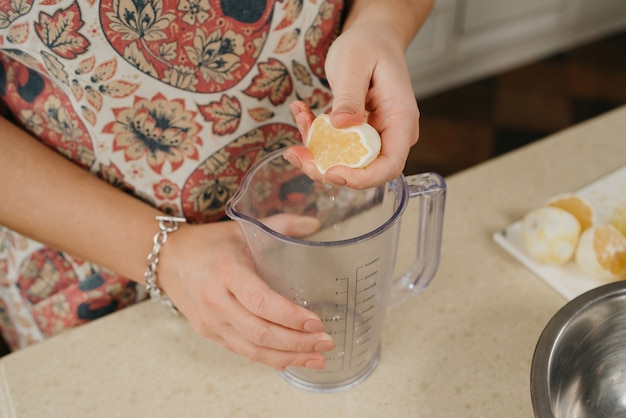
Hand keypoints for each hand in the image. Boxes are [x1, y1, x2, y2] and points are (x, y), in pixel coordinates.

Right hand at [158, 215, 332, 370]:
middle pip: (259, 331)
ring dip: (287, 357)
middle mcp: (216, 300)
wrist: (168, 259)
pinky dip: (268, 359)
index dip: (290, 316)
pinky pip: (242, 352)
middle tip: (326, 342)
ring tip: (317, 358)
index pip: (260, 301)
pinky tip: (290, 360)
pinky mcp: (209, 333)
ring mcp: (211, 321)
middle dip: (296, 342)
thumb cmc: (209, 243)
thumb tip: (315, 225)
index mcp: (227, 271)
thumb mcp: (243, 228)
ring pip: (252, 349)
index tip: (316, 322)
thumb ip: (281, 224)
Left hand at [285, 20, 419, 188]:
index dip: (361, 178)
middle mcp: (391, 134)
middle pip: (364, 171)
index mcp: (401, 120)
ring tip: (299, 117)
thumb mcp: (354, 64)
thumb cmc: (369, 46)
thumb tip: (341, 126)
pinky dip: (314, 136)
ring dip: (315, 151)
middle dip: (326, 168)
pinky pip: (335, 147)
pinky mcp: (358, 135)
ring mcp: (375, 137)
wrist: (372, 38)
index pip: (389, 166)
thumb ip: (349, 96)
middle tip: (296, 154)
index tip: (330, 172)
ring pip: (345, 162)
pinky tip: (302, 111)